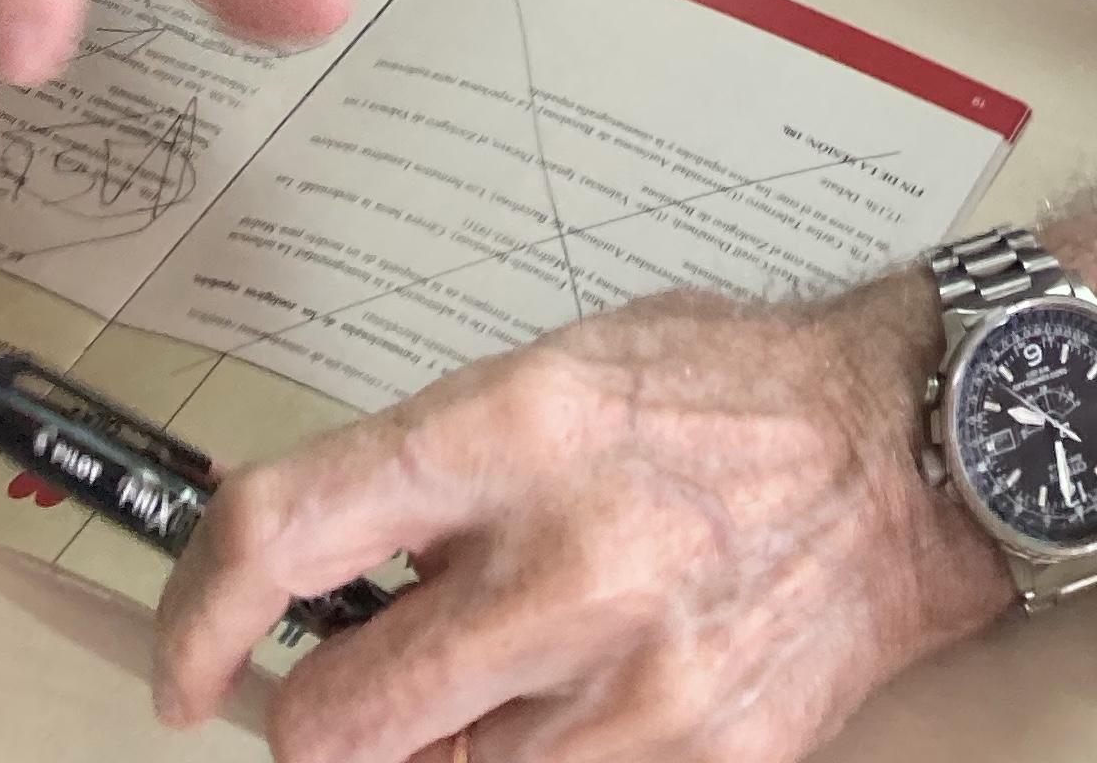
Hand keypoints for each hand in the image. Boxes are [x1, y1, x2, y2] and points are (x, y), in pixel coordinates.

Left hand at [153, 279, 1006, 754]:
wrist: (909, 455)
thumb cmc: (730, 396)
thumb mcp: (562, 370)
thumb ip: (434, 468)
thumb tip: (310, 568)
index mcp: (513, 429)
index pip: (285, 531)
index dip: (200, 614)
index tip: (187, 665)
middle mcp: (561, 564)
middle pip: (333, 724)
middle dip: (324, 718)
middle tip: (366, 685)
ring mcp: (630, 689)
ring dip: (442, 756)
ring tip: (512, 679)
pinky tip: (587, 710)